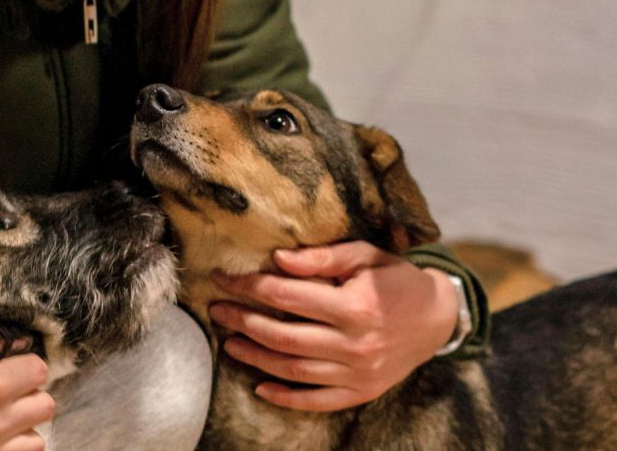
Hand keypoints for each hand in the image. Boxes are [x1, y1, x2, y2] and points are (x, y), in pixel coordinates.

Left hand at [208, 241, 457, 411]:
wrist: (439, 317)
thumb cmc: (395, 279)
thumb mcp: (365, 255)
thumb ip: (322, 257)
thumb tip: (277, 259)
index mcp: (354, 305)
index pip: (286, 296)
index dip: (248, 286)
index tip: (223, 278)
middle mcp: (355, 343)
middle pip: (283, 335)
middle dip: (242, 321)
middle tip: (216, 311)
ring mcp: (359, 372)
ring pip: (294, 370)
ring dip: (255, 358)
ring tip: (228, 343)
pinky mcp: (363, 391)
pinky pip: (318, 401)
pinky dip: (287, 398)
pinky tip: (260, 387)